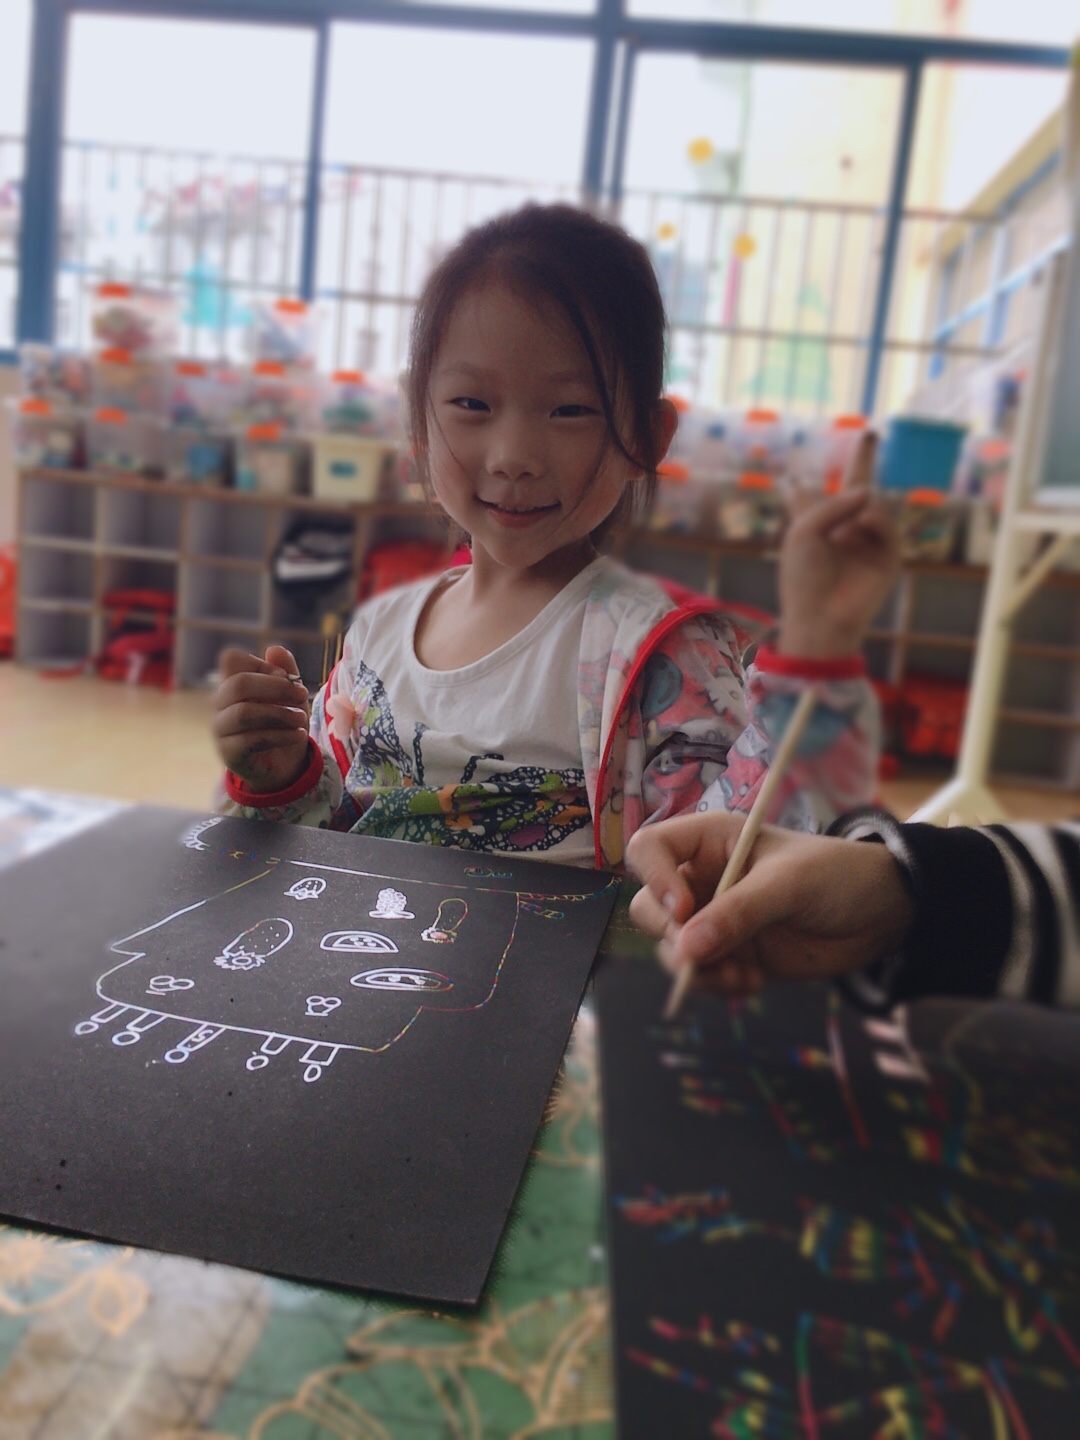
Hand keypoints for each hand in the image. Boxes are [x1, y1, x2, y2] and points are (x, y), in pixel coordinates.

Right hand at [213, 645, 310, 792]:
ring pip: (244, 713)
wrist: (284, 764)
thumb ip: (286, 673)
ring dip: (280, 714)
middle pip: (238, 684)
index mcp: (232, 683)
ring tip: (302, 719)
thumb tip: (275, 648)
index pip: (231, 659)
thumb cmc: (284, 723)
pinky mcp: (228, 752)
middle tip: (303, 694)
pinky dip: (281, 735)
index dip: (261, 664)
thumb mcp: (291, 696)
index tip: (287, 678)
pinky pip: (251, 739)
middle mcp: (220, 702)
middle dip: (276, 687)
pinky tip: (298, 735)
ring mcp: (220, 728)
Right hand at [626, 812, 913, 999]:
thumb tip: (686, 948)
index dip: (654, 878)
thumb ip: (737, 914)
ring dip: (697, 970)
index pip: (650, 848)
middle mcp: (702, 878)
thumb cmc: (836, 876)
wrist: (881, 915)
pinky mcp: (730, 955)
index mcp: (709, 841)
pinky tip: (753, 983)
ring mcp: (714, 920)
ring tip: (740, 977)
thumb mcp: (788, 886)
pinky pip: (700, 975)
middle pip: (650, 906)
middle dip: (672, 936)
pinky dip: (717, 985)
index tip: (684, 910)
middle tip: (702, 955)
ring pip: (671, 948)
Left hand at [778, 433, 899, 657]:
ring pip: (871, 504)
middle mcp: (840, 531)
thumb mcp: (804, 531)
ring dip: (857, 508)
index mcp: (811, 527)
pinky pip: (884, 523)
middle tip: (870, 432)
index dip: (798, 487)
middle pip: (854, 490)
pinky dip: (874, 519)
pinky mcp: (886, 556)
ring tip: (843, 532)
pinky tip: (861, 524)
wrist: (822, 615)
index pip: (805, 499)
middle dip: (864, 460)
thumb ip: (833, 503)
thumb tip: (870, 492)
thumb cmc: (803, 577)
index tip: (791, 475)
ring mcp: (865, 542)